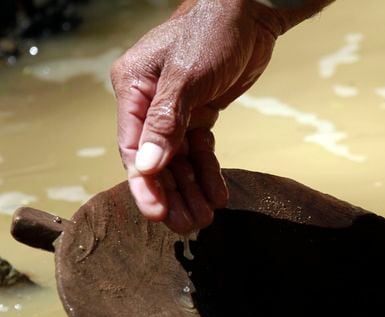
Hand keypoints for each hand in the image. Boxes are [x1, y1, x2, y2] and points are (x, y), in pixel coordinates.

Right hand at [110, 0, 280, 233]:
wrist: (251, 9)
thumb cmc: (213, 30)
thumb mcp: (187, 76)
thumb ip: (167, 121)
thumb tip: (147, 167)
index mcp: (133, 89)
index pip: (133, 148)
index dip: (145, 185)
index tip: (158, 215)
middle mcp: (149, 103)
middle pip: (155, 161)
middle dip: (171, 195)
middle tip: (189, 226)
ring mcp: (174, 111)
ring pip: (177, 161)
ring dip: (190, 190)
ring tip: (205, 218)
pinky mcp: (198, 114)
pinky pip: (198, 152)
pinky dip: (207, 172)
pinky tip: (218, 194)